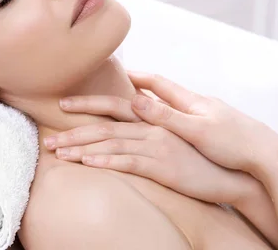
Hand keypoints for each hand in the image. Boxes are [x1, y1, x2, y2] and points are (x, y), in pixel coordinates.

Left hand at [45, 119, 257, 204]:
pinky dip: (106, 161)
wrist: (230, 172)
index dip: (86, 104)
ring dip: (81, 148)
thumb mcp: (171, 136)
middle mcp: (151, 127)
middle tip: (48, 139)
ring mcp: (157, 145)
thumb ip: (147, 126)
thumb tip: (125, 121)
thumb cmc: (196, 155)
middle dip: (73, 131)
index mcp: (151, 117)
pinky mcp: (163, 165)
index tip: (61, 105)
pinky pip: (129, 161)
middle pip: (104, 124)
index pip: (112, 105)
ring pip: (111, 142)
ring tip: (58, 153)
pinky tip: (87, 164)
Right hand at [120, 73, 277, 175]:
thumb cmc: (235, 145)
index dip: (136, 76)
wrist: (271, 157)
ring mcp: (208, 115)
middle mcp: (199, 104)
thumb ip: (166, 117)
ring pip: (175, 104)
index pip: (157, 82)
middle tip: (122, 83)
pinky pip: (184, 117)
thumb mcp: (196, 131)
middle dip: (142, 86)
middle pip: (165, 90)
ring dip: (155, 101)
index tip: (117, 71)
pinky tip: (169, 124)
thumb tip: (135, 99)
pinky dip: (168, 115)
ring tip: (140, 102)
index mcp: (192, 102)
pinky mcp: (214, 128)